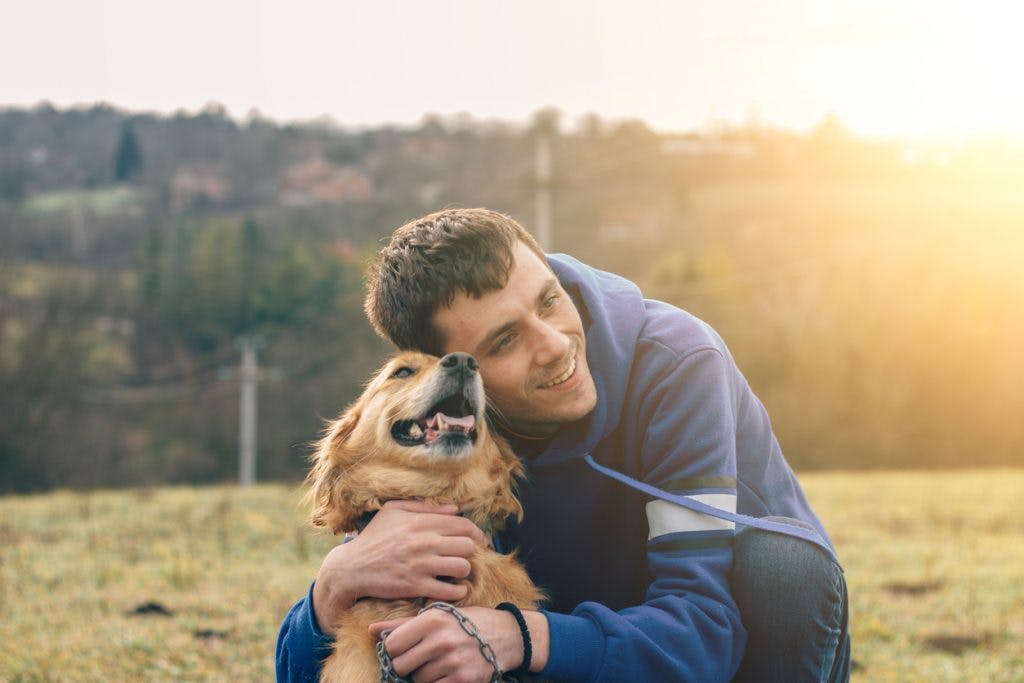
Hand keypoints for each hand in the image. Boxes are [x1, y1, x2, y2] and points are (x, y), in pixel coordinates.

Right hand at [312, 500, 486, 635]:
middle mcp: (424, 542)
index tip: (479, 541)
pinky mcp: (415, 586)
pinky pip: (450, 591)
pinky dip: (458, 591)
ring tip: (457, 572)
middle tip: (463, 556)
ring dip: (464, 571)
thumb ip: (425, 507)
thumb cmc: (373, 537)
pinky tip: (454, 589)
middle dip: (469, 552)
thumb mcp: (393, 511)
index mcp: (420, 522)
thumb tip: (454, 509)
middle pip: (468, 546)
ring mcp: (420, 565)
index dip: (477, 534)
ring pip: (463, 567)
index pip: (464, 525)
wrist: (351, 568)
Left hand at [369, 607, 549, 681]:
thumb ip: (402, 624)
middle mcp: (441, 639)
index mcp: (432, 619)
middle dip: (407, 665)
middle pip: (400, 665)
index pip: (392, 644)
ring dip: (424, 675)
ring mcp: (452, 661)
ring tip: (440, 662)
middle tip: (422, 657)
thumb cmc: (465, 623)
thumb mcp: (437, 615)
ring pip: (417, 680)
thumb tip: (371, 630)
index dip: (395, 649)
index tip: (406, 647)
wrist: (505, 635)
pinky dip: (437, 682)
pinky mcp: (463, 679)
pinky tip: (447, 672)